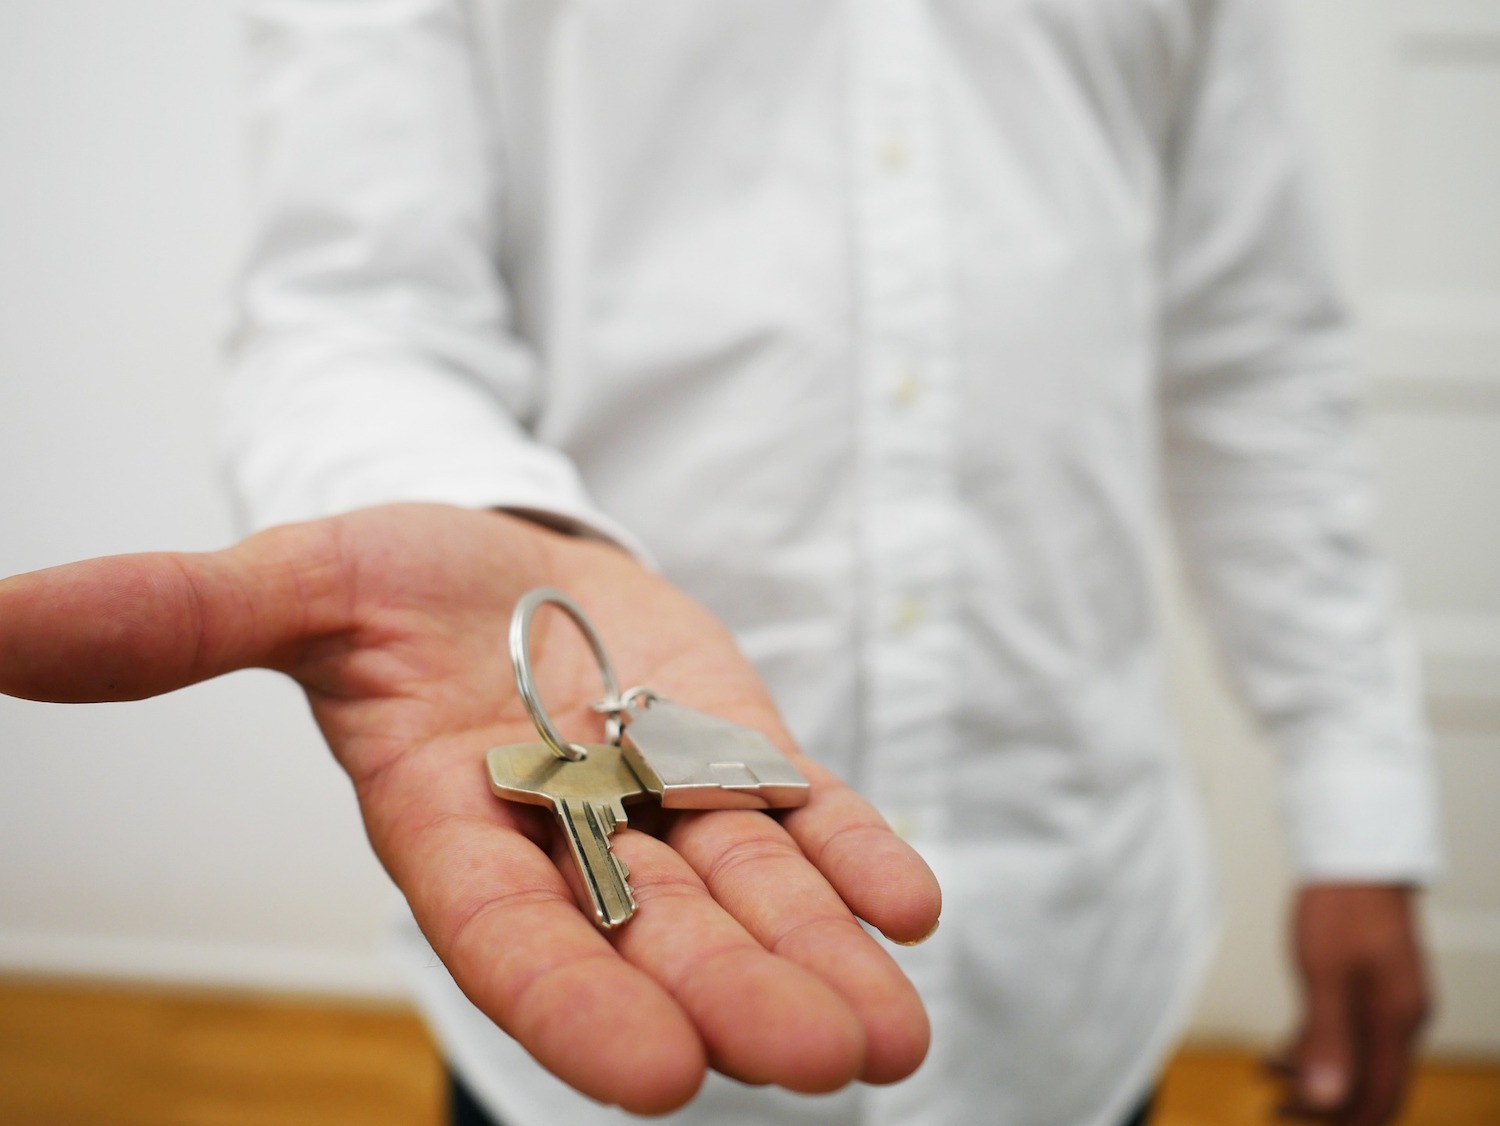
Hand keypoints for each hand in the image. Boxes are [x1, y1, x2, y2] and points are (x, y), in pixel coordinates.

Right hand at [0, 503, 940, 1113]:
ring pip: (743, 891)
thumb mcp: (294, 583)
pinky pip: (798, 812)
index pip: (507, 933)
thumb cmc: (385, 582)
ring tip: (891, 1032)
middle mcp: (563, 833)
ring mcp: (660, 797)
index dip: (573, 1004)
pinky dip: (852, 854)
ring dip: (818, 956)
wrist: (492, 557)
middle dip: (734, 996)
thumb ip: (180, 621)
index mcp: (448, 823)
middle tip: (830, 1063)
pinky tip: (910, 904)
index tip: (656, 1079)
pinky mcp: (729, 749)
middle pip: (651, 930)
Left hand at [1272, 883, 1429, 1124]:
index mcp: (1396, 1022)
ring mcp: (1389, 1001)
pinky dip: (1319, 1043)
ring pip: (1357, 1058)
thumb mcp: (1323, 972)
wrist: (1356, 855)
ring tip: (1265, 1070)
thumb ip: (1325, 1037)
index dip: (1335, 1120)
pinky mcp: (1374, 985)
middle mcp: (1401, 1018)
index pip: (1379, 1101)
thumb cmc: (1341, 904)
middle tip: (1272, 1101)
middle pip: (1369, 1085)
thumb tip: (1323, 1099)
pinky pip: (1351, 1032)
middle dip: (1322, 1101)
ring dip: (1314, 1071)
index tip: (1284, 1114)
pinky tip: (1283, 1044)